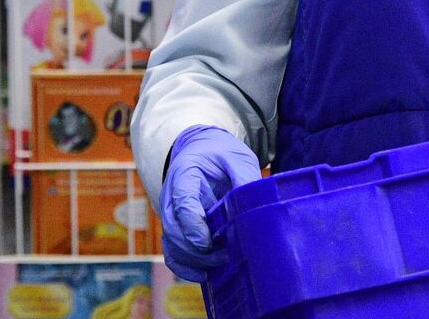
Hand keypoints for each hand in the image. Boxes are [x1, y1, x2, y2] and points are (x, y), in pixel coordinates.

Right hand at [159, 125, 259, 282]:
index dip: (193, 226)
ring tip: (222, 264)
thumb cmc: (219, 154)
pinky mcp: (176, 228)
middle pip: (174, 230)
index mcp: (184, 173)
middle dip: (197, 250)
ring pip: (173, 245)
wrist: (202, 151)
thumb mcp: (236, 157)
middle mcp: (171, 196)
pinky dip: (185, 267)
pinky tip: (204, 276)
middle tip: (225, 256)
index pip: (182, 203)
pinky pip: (173, 253)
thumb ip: (245, 178)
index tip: (208, 242)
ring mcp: (171, 215)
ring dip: (194, 260)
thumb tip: (257, 205)